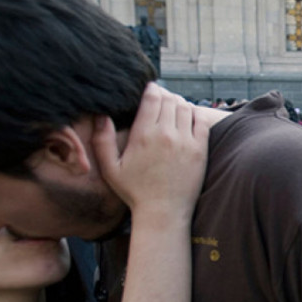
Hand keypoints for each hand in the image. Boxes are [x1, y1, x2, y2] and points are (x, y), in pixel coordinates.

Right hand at [92, 84, 208, 218]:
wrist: (163, 212)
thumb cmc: (134, 191)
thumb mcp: (110, 168)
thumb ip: (102, 140)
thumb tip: (101, 115)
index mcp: (144, 135)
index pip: (152, 97)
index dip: (151, 88)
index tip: (149, 89)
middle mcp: (166, 134)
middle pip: (169, 99)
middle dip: (164, 94)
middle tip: (159, 98)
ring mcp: (186, 141)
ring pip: (185, 107)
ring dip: (178, 102)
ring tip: (171, 107)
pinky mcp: (200, 150)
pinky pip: (201, 121)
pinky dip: (194, 114)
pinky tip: (187, 117)